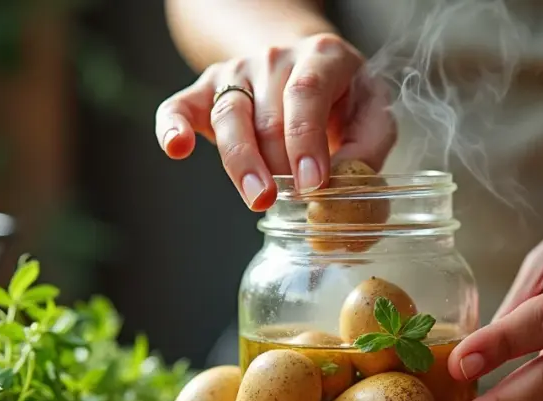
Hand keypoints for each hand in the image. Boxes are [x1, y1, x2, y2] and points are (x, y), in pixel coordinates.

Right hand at [154, 33, 396, 210]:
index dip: (307, 141)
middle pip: (269, 115)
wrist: (304, 68)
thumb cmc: (341, 101)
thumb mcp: (371, 115)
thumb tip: (347, 193)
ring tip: (257, 198)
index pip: (307, 93)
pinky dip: (172, 127)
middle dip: (279, 165)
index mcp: (323, 56)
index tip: (313, 184)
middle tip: (291, 203)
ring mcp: (236, 72)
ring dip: (241, 162)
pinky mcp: (205, 91)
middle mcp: (276, 58)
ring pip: (230, 116)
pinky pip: (180, 107)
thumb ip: (367, 150)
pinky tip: (177, 148)